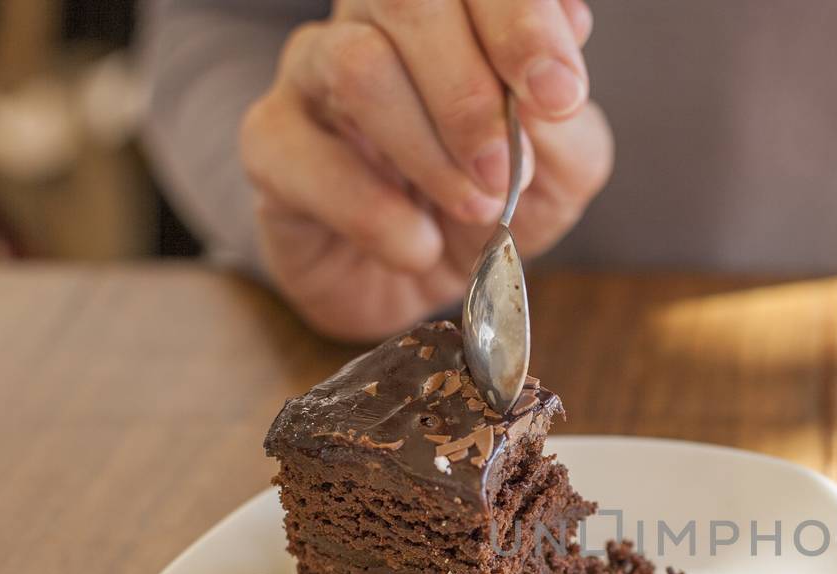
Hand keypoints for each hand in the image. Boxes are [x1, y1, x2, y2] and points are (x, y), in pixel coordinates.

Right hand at [239, 0, 610, 340]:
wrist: (427, 283)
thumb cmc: (490, 202)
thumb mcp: (559, 171)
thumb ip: (565, 120)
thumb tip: (553, 71)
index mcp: (456, 8)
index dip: (520, 21)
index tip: (558, 96)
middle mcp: (377, 17)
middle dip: (469, 90)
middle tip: (503, 167)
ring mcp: (314, 70)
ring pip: (356, 64)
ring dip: (428, 151)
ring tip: (472, 207)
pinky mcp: (271, 140)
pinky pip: (307, 154)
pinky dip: (375, 213)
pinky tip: (417, 244)